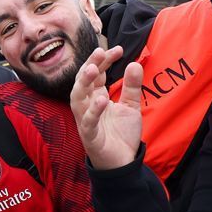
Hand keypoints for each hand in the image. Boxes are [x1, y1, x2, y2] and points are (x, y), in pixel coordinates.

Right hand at [69, 46, 142, 170]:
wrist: (123, 162)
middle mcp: (87, 105)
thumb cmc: (121, 134)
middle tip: (100, 51)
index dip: (104, 60)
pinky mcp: (89, 135)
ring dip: (84, 83)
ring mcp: (86, 120)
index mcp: (95, 97)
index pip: (96, 73)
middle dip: (90, 65)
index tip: (119, 49)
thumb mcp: (131, 107)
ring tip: (93, 70)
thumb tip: (134, 63)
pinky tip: (102, 100)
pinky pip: (87, 121)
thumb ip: (132, 87)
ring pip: (77, 98)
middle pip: (83, 81)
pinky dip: (93, 110)